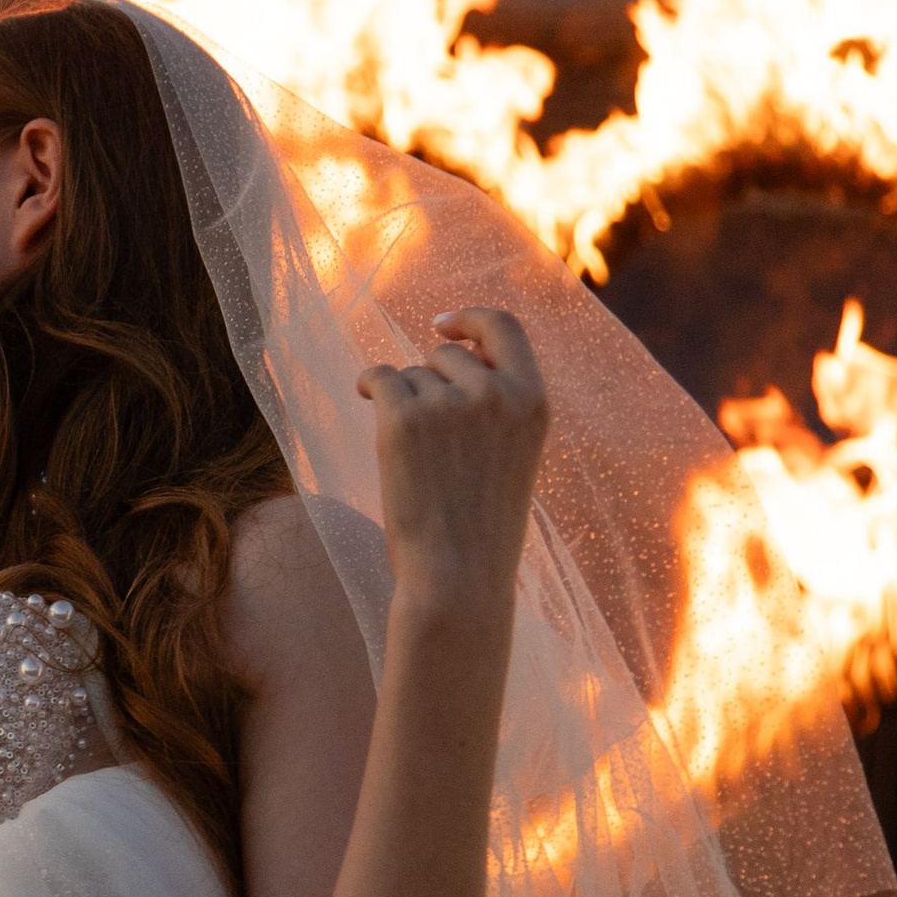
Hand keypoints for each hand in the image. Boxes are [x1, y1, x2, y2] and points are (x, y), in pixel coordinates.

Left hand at [355, 306, 548, 613]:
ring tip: (416, 459)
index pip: (504, 327)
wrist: (457, 576)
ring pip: (410, 375)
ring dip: (404, 404)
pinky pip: (378, 377)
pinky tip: (364, 395)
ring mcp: (449, 402)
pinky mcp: (403, 417)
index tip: (442, 326)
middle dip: (428, 383)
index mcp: (533, 401)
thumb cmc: (481, 526)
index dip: (470, 320)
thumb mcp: (510, 455)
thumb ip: (495, 404)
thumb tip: (450, 352)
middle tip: (428, 438)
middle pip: (445, 356)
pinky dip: (369, 383)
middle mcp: (495, 392)